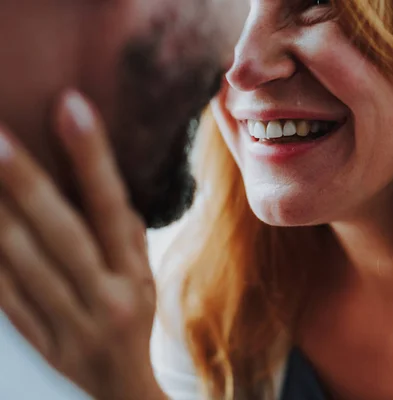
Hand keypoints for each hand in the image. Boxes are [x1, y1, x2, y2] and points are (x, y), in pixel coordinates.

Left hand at [0, 91, 164, 399]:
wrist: (122, 389)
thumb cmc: (136, 317)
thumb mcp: (145, 273)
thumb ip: (122, 229)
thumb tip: (96, 177)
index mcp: (135, 274)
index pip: (113, 208)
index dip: (93, 157)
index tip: (72, 106)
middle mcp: (103, 297)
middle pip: (59, 234)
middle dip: (26, 182)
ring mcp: (66, 323)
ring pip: (18, 262)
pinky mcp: (36, 340)